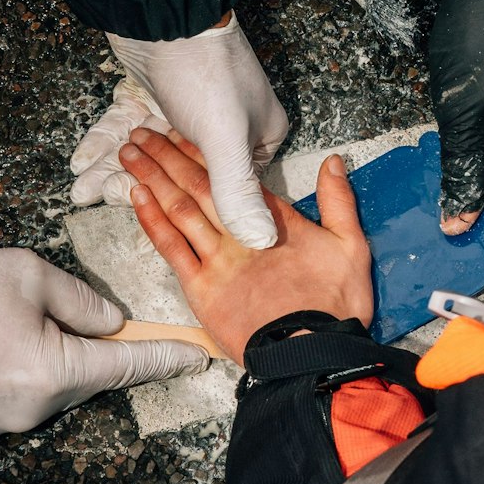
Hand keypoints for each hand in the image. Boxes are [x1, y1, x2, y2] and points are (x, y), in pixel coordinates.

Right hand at [0, 246, 207, 435]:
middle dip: (94, 348)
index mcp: (53, 373)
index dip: (164, 358)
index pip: (126, 367)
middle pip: (87, 378)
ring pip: (52, 388)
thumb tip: (110, 322)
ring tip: (17, 320)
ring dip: (53, 358)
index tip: (195, 357)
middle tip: (84, 316)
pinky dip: (22, 370)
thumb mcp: (30, 274)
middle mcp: (33, 410)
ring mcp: (1, 422)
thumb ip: (83, 300)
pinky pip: (18, 396)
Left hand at [70, 16, 288, 248]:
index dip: (190, 208)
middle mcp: (227, 125)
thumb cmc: (204, 72)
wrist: (163, 12)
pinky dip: (107, 144)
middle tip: (102, 199)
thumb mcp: (224, 138)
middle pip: (180, 172)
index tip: (156, 219)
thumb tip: (262, 244)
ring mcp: (189, 109)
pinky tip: (83, 162)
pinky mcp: (156, 93)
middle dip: (138, 187)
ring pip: (151, 152)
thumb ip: (237, 193)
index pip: (224, 189)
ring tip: (83, 188)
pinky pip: (131, 127)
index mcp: (258, 136)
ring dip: (115, 169)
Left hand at [121, 128, 372, 363]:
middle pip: (201, 184)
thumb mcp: (352, 247)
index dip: (209, 151)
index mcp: (275, 220)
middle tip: (146, 129)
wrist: (311, 354)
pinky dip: (151, 219)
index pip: (237, 176)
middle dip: (171, 154)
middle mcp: (240, 233)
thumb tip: (333, 162)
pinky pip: (170, 247)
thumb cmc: (334, 306)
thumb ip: (339, 201)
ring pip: (180, 208)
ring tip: (132, 151)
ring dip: (154, 177)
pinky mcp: (200, 288)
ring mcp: (217, 260)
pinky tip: (136, 195)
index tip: (188, 129)